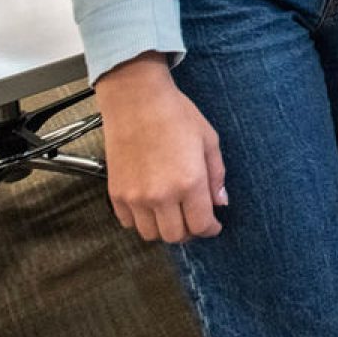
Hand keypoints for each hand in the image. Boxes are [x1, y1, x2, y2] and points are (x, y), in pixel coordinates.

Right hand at [94, 54, 226, 243]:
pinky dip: (141, 220)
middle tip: (194, 219)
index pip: (201, 225)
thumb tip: (221, 202)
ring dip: (164, 229)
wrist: (136, 100)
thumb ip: (217, 175)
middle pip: (176, 236)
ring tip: (172, 213)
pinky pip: (128, 222)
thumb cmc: (176, 114)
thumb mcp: (208, 140)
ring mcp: (136, 196)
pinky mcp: (116, 193)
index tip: (213, 226)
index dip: (210, 229)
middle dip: (189, 232)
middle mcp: (161, 195)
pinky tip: (150, 205)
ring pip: (150, 234)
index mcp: (189, 182)